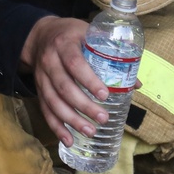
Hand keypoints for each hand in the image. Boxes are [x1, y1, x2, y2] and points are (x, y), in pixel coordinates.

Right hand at [20, 16, 110, 146]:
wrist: (40, 35)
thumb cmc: (71, 34)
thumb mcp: (89, 34)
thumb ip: (111, 54)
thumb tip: (135, 83)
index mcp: (64, 44)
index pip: (75, 64)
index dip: (89, 80)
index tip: (104, 94)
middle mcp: (50, 61)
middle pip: (64, 87)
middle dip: (83, 105)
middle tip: (103, 118)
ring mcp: (41, 77)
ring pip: (54, 102)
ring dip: (72, 120)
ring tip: (90, 131)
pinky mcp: (38, 90)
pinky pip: (45, 110)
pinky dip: (56, 127)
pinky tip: (69, 140)